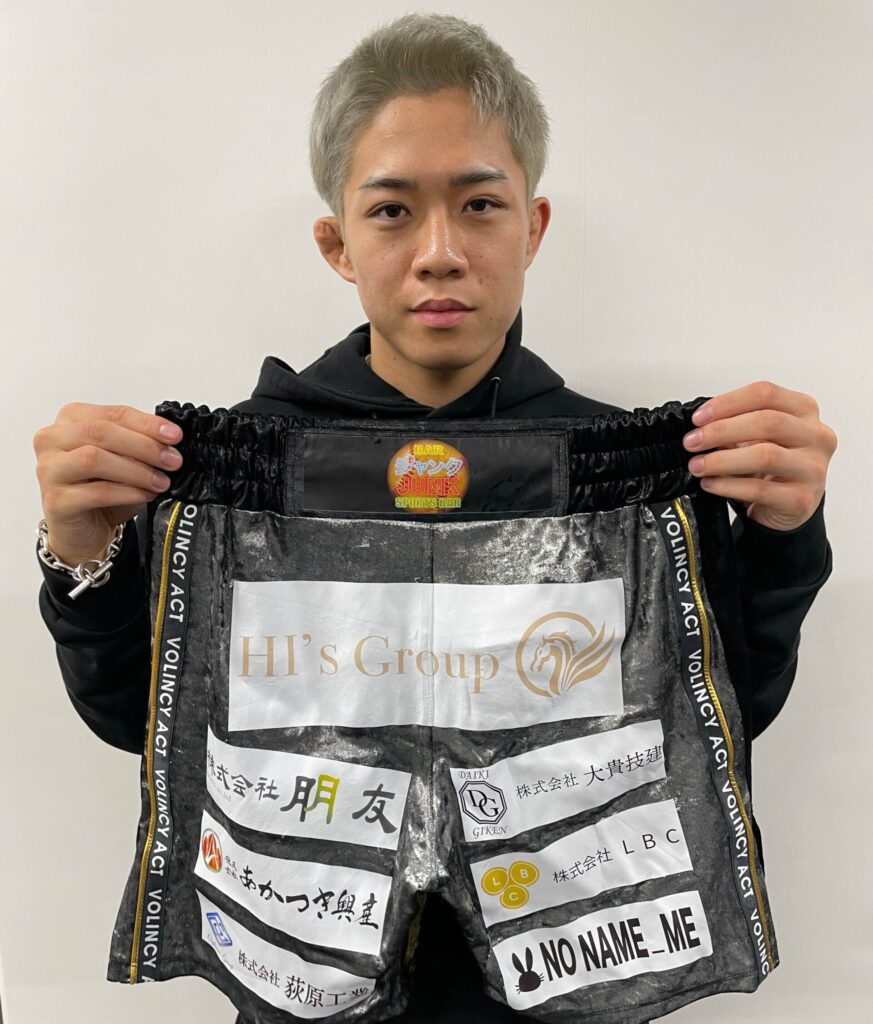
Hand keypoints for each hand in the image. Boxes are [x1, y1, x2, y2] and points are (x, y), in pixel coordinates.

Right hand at [33, 403, 183, 564]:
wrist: (83, 530)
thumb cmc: (101, 489)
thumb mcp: (125, 459)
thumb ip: (140, 443)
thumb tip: (170, 440)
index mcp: (71, 419)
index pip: (112, 414)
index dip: (147, 423)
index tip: (174, 435)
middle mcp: (53, 440)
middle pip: (100, 432)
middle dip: (144, 446)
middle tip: (172, 460)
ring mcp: (49, 469)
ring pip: (94, 459)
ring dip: (136, 470)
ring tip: (161, 481)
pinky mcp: (55, 499)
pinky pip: (96, 492)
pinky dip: (127, 492)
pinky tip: (144, 494)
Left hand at [682, 381, 836, 531]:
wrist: (792, 505)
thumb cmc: (774, 465)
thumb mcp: (758, 437)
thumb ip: (735, 425)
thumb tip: (700, 426)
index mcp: (804, 410)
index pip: (766, 393)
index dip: (727, 403)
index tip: (699, 417)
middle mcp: (816, 436)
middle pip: (766, 422)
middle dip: (721, 431)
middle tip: (692, 442)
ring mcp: (813, 468)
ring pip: (765, 455)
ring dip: (721, 460)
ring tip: (697, 465)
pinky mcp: (802, 499)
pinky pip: (760, 489)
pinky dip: (728, 485)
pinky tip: (710, 484)